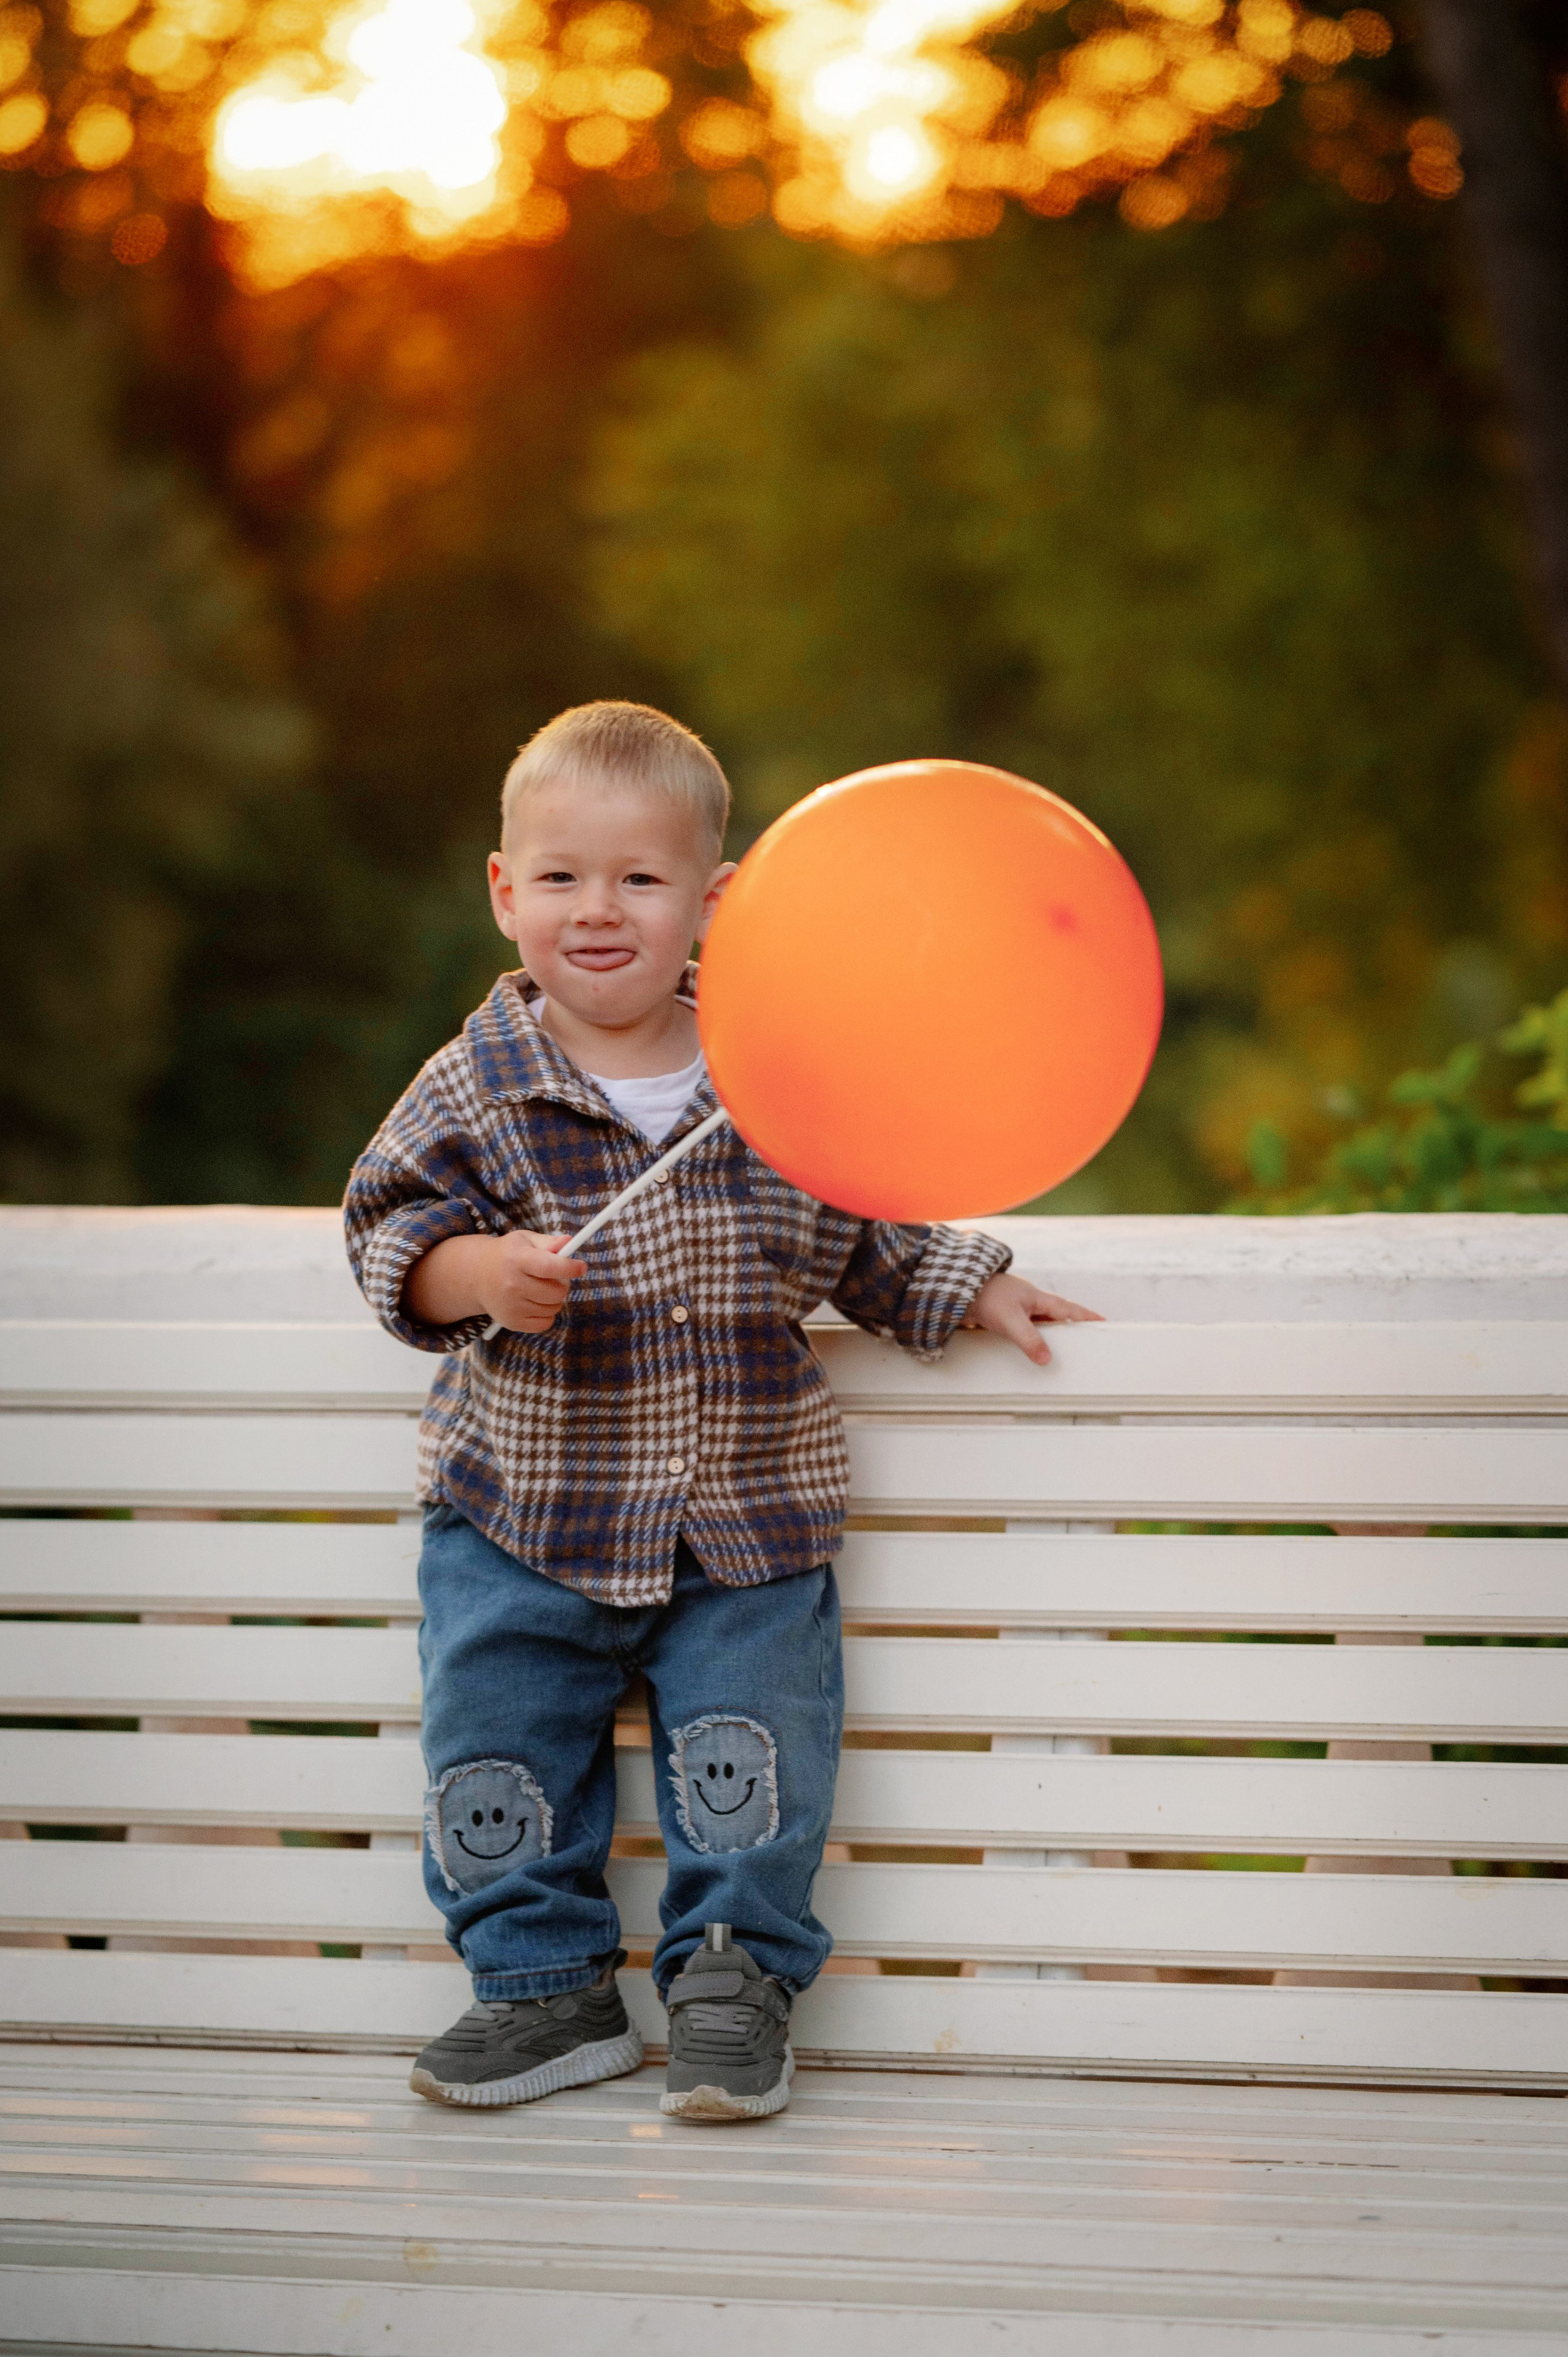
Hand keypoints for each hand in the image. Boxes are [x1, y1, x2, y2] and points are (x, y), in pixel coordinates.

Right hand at [401, 1230, 585, 1332]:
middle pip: (556, 1292)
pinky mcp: (511, 1322)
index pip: (549, 1267)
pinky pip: (545, 1323)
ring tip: (540, 1288)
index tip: (581, 1267)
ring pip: (554, 1308)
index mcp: (517, 1259)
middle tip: (552, 1277)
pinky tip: (534, 1302)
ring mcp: (511, 1306)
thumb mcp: (525, 1241)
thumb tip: (569, 1242)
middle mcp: (512, 1284)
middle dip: (562, 1284)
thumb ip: (549, 1242)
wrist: (477, 1276)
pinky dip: (546, 1314)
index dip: (569, 1268)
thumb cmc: (508, 1255)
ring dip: (554, 1299)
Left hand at [960, 1273, 1101, 1366]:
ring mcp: (1016, 1308)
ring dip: (1049, 1333)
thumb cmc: (985, 1295)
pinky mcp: (1003, 1315)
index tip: (1102, 1321)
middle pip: (1056, 1316)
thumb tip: (1046, 1358)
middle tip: (1085, 1337)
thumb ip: (1029, 1339)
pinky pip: (1024, 1328)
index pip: (1068, 1310)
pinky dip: (1030, 1337)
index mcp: (1037, 1298)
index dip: (1085, 1316)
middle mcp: (1029, 1302)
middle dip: (1071, 1326)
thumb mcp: (1010, 1320)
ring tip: (1059, 1349)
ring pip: (1040, 1323)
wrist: (956, 1287)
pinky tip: (1028, 1346)